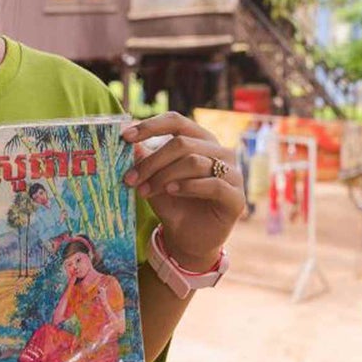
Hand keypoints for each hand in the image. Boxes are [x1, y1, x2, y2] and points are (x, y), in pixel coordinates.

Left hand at [122, 112, 245, 270]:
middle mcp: (220, 152)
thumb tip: (125, 136)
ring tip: (144, 191)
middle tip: (130, 179)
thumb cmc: (172, 203)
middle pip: (182, 143)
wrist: (188, 240)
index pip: (176, 121)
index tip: (125, 137)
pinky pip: (213, 184)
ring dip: (164, 176)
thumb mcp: (152, 178)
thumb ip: (143, 157)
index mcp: (200, 140)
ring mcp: (233, 173)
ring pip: (195, 162)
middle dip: (152, 162)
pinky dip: (188, 186)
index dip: (150, 126)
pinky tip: (171, 191)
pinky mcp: (236, 198)